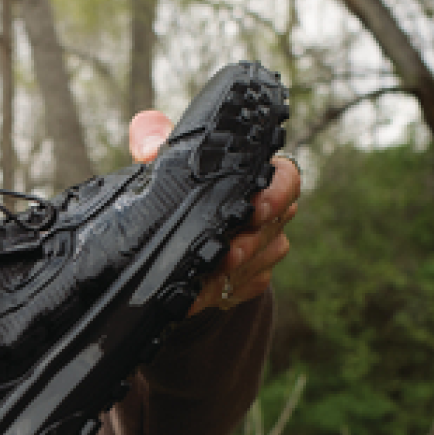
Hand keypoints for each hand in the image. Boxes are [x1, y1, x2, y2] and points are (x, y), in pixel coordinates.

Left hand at [128, 110, 300, 316]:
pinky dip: (219, 293)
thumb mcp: (166, 160)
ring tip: (214, 271)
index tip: (257, 206)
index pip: (285, 179)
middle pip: (274, 227)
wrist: (174, 236)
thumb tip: (148, 147)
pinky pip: (242, 289)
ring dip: (238, 270)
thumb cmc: (182, 188)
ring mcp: (262, 250)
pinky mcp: (248, 280)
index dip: (277, 193)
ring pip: (261, 261)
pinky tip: (197, 295)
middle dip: (252, 241)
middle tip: (231, 249)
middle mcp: (268, 214)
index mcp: (258, 178)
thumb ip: (153, 139)